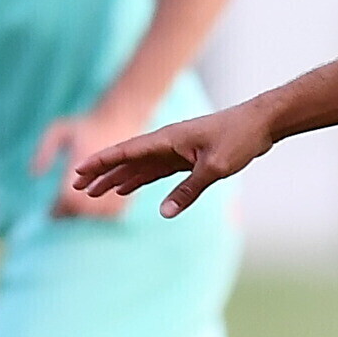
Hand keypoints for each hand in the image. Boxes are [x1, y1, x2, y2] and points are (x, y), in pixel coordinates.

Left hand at [32, 104, 150, 219]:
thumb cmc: (86, 124)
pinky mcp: (134, 183)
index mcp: (85, 158)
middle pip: (85, 207)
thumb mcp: (59, 130)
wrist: (121, 116)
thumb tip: (35, 173)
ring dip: (89, 215)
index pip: (69, 197)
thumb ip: (45, 150)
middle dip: (72, 213)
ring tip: (77, 213)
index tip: (50, 213)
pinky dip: (106, 213)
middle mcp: (105, 170)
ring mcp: (121, 177)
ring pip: (103, 211)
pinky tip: (96, 211)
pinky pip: (119, 207)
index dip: (59, 208)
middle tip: (60, 215)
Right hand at [71, 101, 273, 217]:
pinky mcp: (186, 157)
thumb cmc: (239, 138)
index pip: (126, 152)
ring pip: (139, 167)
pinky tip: (126, 189)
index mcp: (168, 139)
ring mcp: (175, 150)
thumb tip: (164, 213)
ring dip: (117, 179)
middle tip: (76, 188)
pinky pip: (155, 171)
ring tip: (94, 192)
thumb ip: (189, 190)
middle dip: (101, 174)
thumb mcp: (214, 167)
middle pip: (127, 160)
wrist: (260, 123)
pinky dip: (139, 180)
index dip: (101, 162)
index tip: (78, 171)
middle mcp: (167, 143)